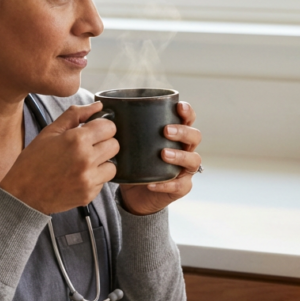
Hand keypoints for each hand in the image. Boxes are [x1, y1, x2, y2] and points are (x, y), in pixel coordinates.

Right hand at [0, 103, 117, 213]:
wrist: (22, 194)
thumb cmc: (33, 162)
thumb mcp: (50, 132)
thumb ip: (75, 115)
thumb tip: (98, 106)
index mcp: (76, 140)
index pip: (109, 127)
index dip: (102, 127)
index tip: (93, 131)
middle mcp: (86, 159)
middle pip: (115, 145)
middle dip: (104, 143)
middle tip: (88, 147)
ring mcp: (88, 179)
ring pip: (113, 165)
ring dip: (102, 163)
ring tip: (84, 163)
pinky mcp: (89, 195)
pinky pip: (103, 182)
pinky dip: (95, 178)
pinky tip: (78, 176)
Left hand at [120, 101, 201, 215]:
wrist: (135, 194)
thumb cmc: (135, 164)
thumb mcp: (130, 145)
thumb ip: (124, 130)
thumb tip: (104, 112)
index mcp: (176, 135)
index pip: (188, 119)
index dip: (187, 112)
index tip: (178, 106)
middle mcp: (185, 150)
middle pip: (195, 136)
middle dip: (183, 131)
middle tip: (166, 130)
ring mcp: (185, 169)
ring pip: (193, 159)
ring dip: (179, 155)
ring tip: (163, 154)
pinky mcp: (181, 187)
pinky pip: (179, 185)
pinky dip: (166, 184)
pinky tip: (152, 183)